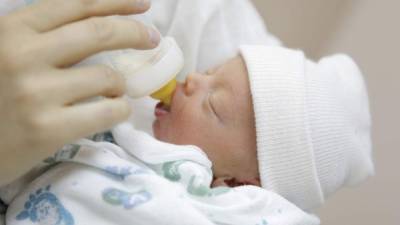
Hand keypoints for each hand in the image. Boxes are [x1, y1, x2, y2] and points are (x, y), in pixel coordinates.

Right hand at [0, 0, 159, 183]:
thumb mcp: (7, 51)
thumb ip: (44, 37)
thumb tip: (101, 25)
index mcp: (13, 30)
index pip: (78, 5)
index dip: (118, 2)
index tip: (143, 5)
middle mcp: (23, 55)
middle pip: (100, 33)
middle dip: (136, 33)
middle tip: (151, 39)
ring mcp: (36, 93)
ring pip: (108, 77)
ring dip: (121, 84)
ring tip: (114, 91)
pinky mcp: (47, 129)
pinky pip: (108, 111)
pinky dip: (120, 109)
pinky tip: (113, 110)